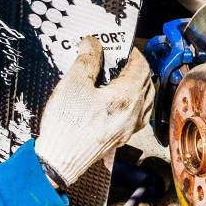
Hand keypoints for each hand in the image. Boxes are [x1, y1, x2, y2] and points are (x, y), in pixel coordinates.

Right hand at [35, 37, 154, 188]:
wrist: (59, 162)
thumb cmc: (66, 125)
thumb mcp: (73, 84)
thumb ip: (87, 60)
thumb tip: (92, 43)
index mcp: (127, 97)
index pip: (141, 66)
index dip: (132, 52)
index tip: (120, 46)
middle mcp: (134, 113)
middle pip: (146, 81)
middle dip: (134, 66)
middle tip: (117, 58)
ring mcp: (129, 128)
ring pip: (146, 99)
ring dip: (138, 83)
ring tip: (120, 75)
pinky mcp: (121, 138)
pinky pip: (139, 115)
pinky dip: (135, 101)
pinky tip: (121, 99)